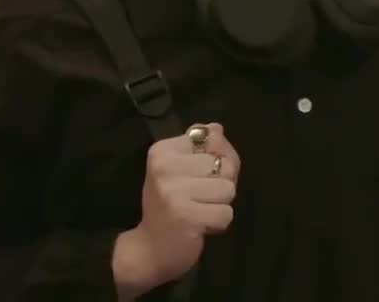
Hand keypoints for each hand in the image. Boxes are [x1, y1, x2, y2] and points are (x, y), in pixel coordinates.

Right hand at [112, 122, 240, 297]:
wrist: (149, 249)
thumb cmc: (170, 205)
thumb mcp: (182, 169)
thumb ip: (203, 147)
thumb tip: (217, 128)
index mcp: (163, 150)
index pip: (214, 139)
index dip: (217, 160)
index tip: (196, 176)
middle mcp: (165, 167)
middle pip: (225, 165)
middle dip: (220, 185)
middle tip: (198, 198)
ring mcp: (174, 192)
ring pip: (228, 190)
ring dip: (220, 205)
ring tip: (199, 211)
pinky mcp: (186, 216)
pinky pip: (226, 214)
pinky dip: (218, 223)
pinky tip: (199, 226)